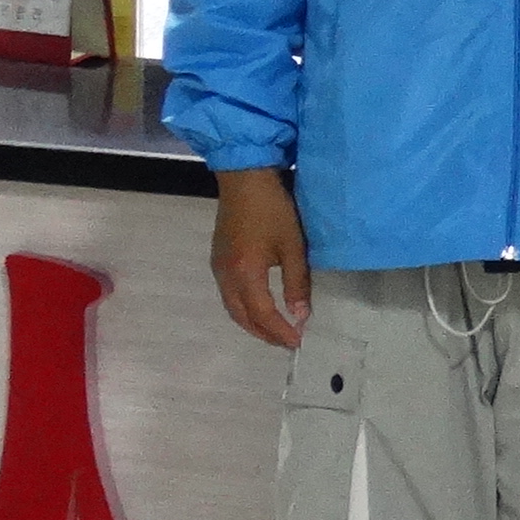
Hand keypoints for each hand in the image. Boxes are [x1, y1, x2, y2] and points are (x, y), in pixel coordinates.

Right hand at [212, 166, 312, 350]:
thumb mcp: (292, 245)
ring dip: (252, 323)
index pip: (262, 314)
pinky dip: (243, 308)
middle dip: (264, 334)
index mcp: (245, 274)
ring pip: (232, 307)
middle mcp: (226, 276)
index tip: (297, 342)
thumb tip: (301, 315)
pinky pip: (228, 295)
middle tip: (286, 342)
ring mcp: (218, 267)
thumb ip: (296, 283)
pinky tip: (258, 306)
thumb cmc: (272, 208)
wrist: (244, 177)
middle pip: (242, 317)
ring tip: (274, 329)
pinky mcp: (218, 258)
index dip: (280, 332)